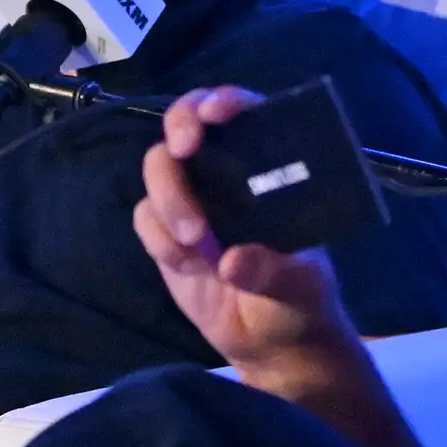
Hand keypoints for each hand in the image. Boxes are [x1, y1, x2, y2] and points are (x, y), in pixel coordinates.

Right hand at [133, 87, 361, 382]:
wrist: (271, 344)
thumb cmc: (301, 300)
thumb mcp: (301, 288)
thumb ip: (273, 272)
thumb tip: (232, 260)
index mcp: (267, 167)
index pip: (244, 112)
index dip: (225, 101)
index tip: (215, 114)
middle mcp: (225, 172)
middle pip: (186, 123)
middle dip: (180, 126)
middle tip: (185, 148)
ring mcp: (192, 199)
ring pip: (159, 168)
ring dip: (171, 198)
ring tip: (197, 244)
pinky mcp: (166, 233)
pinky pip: (145, 217)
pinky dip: (160, 238)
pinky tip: (189, 265)